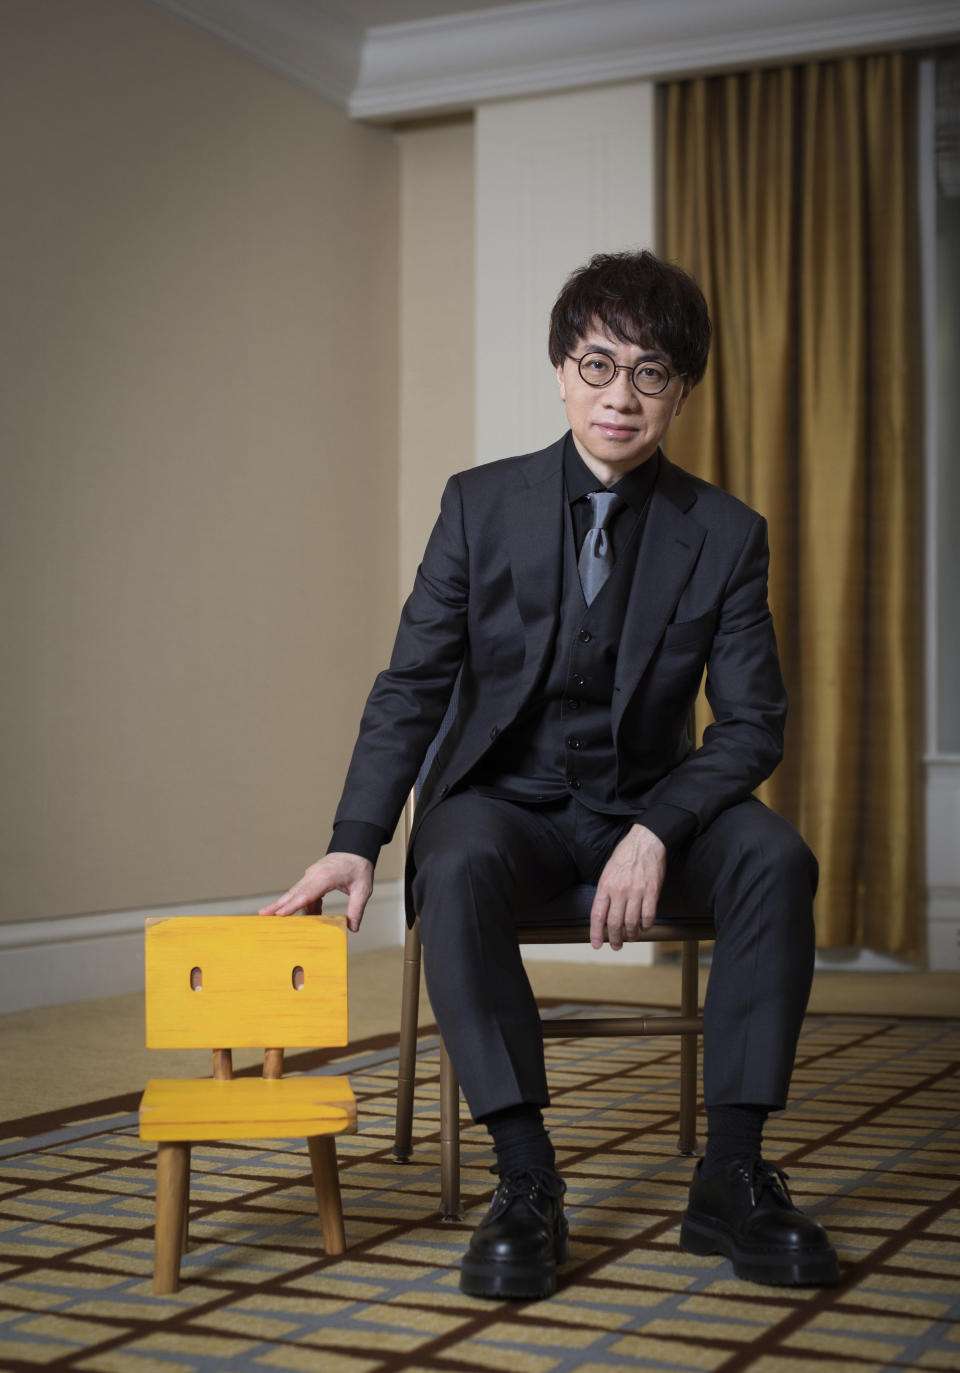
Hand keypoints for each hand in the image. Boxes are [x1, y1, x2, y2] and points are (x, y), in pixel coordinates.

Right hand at [258, 852, 373, 932]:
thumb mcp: (363, 889)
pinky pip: (303, 893)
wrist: (356, 848)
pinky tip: (297, 916)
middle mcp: (314, 875)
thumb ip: (356, 908)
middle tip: (262, 915)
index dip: (293, 905)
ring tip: (269, 916)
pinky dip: (298, 903)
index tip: (280, 913)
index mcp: (326, 877)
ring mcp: (311, 875)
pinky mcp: (312, 878)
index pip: (307, 894)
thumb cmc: (359, 867)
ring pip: (295, 892)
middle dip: (278, 905)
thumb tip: (352, 928)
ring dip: (283, 904)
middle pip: (294, 893)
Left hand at [590, 824, 665, 950]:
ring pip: (631, 922)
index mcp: (605, 885)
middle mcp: (619, 890)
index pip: (597, 915)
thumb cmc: (625, 856)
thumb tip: (603, 913)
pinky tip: (644, 926)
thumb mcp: (608, 871)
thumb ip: (605, 892)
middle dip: (614, 939)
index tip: (597, 944)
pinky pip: (648, 915)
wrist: (645, 842)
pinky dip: (646, 925)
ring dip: (631, 935)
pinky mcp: (651, 891)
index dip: (596, 933)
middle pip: (614, 923)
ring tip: (631, 938)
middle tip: (616, 946)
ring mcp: (636, 891)